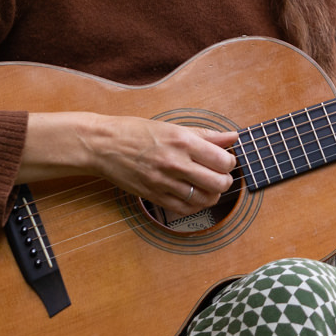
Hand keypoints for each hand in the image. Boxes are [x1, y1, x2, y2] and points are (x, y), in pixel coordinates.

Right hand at [85, 115, 236, 214]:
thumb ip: (206, 134)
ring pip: (205, 199)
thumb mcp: (173, 126)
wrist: (103, 145)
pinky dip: (196, 205)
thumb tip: (232, 136)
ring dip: (213, 194)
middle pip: (219, 183)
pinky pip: (185, 209)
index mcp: (182, 141)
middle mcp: (175, 163)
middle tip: (220, 175)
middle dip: (225, 180)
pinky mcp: (154, 196)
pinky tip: (194, 196)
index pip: (223, 160)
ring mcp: (164, 183)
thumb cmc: (136, 132)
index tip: (225, 160)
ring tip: (208, 186)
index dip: (230, 162)